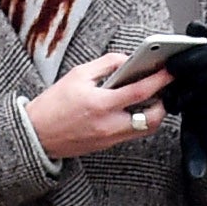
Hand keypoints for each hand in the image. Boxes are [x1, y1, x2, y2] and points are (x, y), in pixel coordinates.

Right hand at [27, 53, 170, 159]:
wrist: (37, 134)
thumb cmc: (53, 103)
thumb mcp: (78, 74)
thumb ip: (106, 64)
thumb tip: (127, 60)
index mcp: (101, 104)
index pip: (140, 92)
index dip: (159, 80)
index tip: (170, 71)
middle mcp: (109, 125)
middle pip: (152, 118)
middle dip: (164, 102)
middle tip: (164, 87)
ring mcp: (110, 138)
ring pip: (145, 129)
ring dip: (153, 113)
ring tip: (152, 96)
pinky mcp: (107, 146)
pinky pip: (132, 133)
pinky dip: (139, 120)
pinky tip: (135, 108)